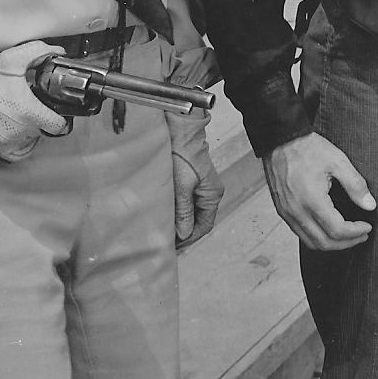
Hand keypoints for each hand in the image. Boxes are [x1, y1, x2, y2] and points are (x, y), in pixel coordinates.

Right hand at [0, 40, 67, 160]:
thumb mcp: (17, 57)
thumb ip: (43, 52)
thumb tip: (58, 53)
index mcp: (31, 111)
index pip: (59, 125)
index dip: (61, 118)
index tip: (58, 113)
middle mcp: (21, 129)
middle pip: (44, 132)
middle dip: (43, 121)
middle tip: (36, 109)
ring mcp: (8, 140)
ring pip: (30, 141)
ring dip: (30, 132)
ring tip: (23, 119)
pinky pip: (15, 153)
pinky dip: (18, 145)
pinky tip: (16, 133)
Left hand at [170, 111, 222, 247]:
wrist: (181, 133)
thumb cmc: (183, 157)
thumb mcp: (182, 188)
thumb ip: (184, 212)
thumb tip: (184, 233)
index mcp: (212, 195)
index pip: (205, 225)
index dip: (190, 238)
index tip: (174, 246)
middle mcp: (210, 193)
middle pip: (199, 220)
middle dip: (185, 232)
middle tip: (167, 241)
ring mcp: (202, 187)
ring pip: (193, 212)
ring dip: (181, 222)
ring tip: (165, 231)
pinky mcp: (193, 182)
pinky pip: (188, 203)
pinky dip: (179, 212)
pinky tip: (167, 216)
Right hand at [264, 131, 373, 250]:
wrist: (280, 140)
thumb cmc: (308, 148)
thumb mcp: (338, 161)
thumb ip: (356, 185)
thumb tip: (370, 205)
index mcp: (312, 200)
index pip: (337, 230)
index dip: (355, 232)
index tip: (367, 226)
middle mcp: (296, 211)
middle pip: (324, 243)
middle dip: (347, 243)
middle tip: (362, 235)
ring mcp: (287, 213)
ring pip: (311, 242)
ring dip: (332, 244)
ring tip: (348, 236)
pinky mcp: (282, 211)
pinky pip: (301, 234)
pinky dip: (317, 237)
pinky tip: (329, 229)